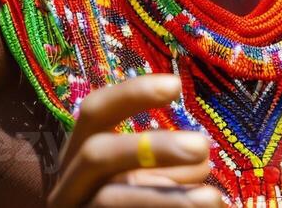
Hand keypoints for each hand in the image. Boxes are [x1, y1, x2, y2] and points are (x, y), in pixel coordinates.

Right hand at [47, 74, 222, 207]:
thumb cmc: (125, 207)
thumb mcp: (138, 185)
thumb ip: (165, 170)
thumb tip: (203, 161)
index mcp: (78, 156)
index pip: (94, 112)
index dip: (130, 95)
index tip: (175, 85)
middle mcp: (67, 184)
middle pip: (97, 154)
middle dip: (151, 148)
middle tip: (203, 146)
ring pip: (110, 200)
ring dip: (167, 199)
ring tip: (214, 199)